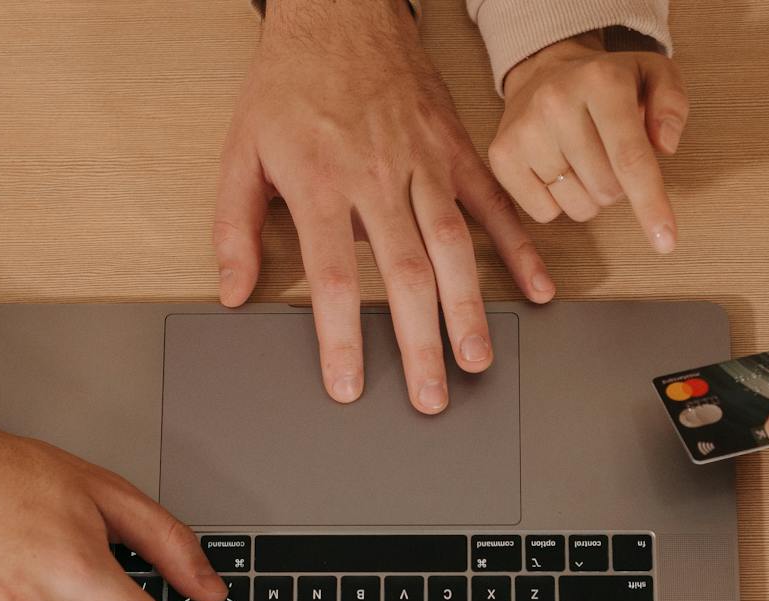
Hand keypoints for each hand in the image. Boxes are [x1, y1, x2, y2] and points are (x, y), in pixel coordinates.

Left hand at [214, 0, 553, 414]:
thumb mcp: (241, 151)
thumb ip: (235, 226)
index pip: (334, 276)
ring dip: (469, 307)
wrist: (339, 13)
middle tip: (430, 396)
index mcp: (321, 184)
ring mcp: (424, 164)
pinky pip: (493, 203)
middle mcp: (377, 178)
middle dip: (419, 341)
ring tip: (476, 357)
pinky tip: (535, 288)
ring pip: (453, 245)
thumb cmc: (290, 84)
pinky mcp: (456, 149)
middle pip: (405, 273)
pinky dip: (519, 247)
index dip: (342, 337)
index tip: (349, 385)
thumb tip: (233, 291)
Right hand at [490, 34, 687, 250]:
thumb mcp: (653, 76)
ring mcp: (525, 130)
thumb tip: (665, 146)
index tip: (665, 242)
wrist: (543, 69)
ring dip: (589, 196)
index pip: (630, 157)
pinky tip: (556, 168)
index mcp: (601, 81)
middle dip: (619, 186)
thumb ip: (672, 105)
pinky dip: (558, 202)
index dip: (650, 204)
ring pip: (577, 206)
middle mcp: (557, 102)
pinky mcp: (502, 155)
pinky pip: (544, 213)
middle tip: (608, 155)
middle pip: (606, 190)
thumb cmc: (605, 83)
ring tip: (582, 161)